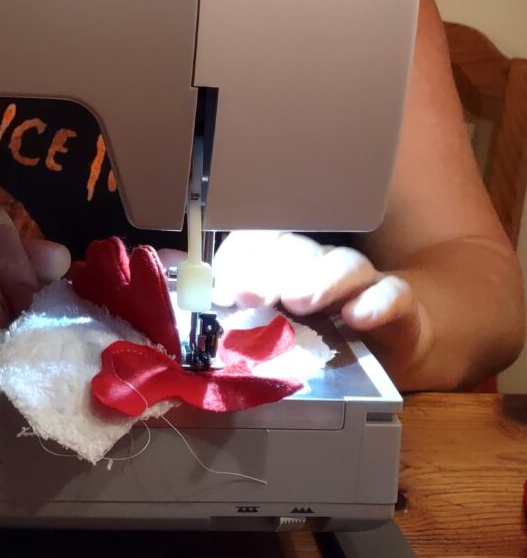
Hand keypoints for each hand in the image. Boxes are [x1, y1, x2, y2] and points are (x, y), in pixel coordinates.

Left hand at [211, 231, 423, 370]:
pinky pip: (393, 295)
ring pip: (344, 263)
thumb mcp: (276, 330)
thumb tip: (192, 296)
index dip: (238, 258)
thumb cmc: (322, 336)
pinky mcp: (398, 306)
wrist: (390, 348)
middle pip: (297, 251)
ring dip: (319, 279)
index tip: (222, 290)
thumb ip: (237, 316)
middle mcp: (321, 264)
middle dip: (270, 270)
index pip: (259, 243)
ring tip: (298, 303)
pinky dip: (376, 303)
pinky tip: (357, 317)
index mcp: (286, 265)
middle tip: (252, 297)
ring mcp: (362, 282)